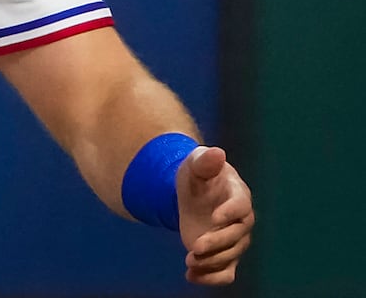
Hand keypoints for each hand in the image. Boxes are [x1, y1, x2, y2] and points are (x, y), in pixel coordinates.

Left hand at [177, 146, 253, 284]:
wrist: (194, 192)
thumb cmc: (199, 174)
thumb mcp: (197, 163)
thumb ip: (205, 161)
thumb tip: (217, 152)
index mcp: (238, 195)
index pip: (240, 206)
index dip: (230, 212)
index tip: (214, 217)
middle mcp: (241, 221)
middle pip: (237, 237)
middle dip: (217, 243)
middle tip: (194, 247)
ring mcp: (234, 239)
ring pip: (231, 257)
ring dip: (212, 262)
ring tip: (189, 263)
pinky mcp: (223, 253)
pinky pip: (226, 272)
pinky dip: (211, 278)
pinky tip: (191, 277)